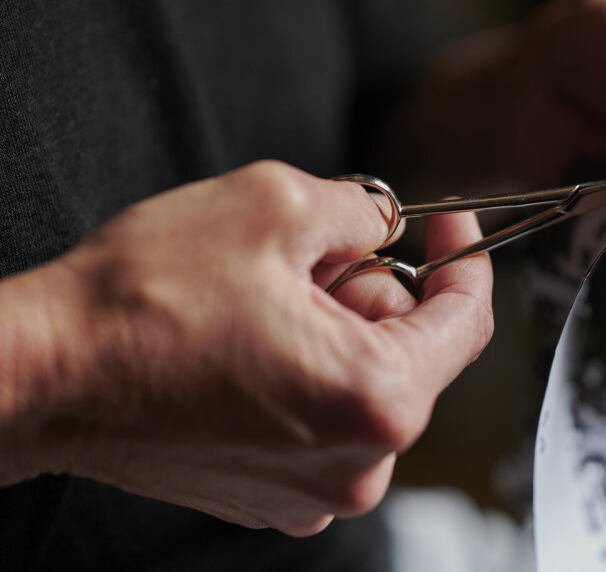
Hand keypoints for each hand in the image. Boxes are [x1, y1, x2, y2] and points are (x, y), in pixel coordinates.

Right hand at [0, 161, 492, 535]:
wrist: (44, 373)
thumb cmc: (144, 301)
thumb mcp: (273, 205)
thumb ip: (363, 209)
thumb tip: (388, 223)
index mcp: (377, 397)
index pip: (467, 321)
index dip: (464, 258)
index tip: (447, 224)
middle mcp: (359, 464)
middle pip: (414, 351)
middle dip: (373, 292)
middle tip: (306, 261)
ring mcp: (316, 491)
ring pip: (368, 381)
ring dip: (335, 330)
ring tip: (264, 305)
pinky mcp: (276, 494)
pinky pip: (328, 416)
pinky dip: (309, 370)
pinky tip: (251, 344)